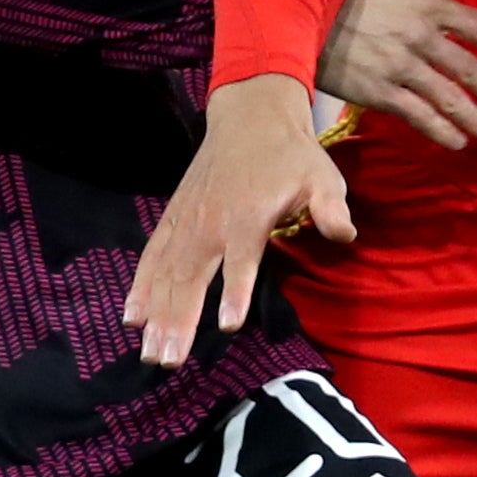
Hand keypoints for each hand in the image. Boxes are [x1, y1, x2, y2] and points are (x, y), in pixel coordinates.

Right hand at [126, 77, 350, 365]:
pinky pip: (152, 258)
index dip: (235, 290)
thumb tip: (345, 235)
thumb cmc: (290, 155)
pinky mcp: (173, 219)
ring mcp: (186, 221)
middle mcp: (210, 221)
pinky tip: (131, 318)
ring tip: (149, 353)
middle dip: (178, 320)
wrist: (250, 116)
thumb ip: (330, 208)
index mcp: (248, 214)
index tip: (228, 325)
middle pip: (191, 276)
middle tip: (168, 361)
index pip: (241, 257)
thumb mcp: (322, 176)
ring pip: (166, 274)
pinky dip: (140, 288)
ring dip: (156, 315)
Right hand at [319, 0, 476, 147]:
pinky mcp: (378, 91)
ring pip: (448, 98)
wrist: (299, 10)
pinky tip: (457, 142)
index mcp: (428, 5)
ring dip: (475, 119)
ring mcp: (400, 66)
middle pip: (469, 68)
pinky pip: (418, 116)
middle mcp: (420, 36)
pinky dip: (441, 131)